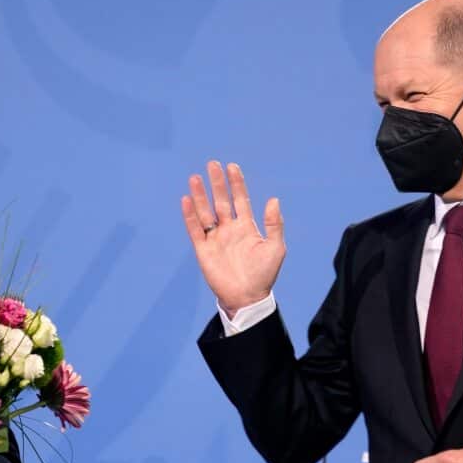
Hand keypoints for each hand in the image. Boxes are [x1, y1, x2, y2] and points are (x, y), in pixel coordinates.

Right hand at [181, 161, 285, 314]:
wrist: (247, 297)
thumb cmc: (264, 274)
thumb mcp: (276, 248)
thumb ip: (274, 224)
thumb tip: (273, 200)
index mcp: (247, 227)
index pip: (240, 200)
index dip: (236, 183)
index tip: (232, 167)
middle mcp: (229, 230)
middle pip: (221, 201)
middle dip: (217, 183)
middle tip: (212, 164)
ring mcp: (215, 239)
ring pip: (205, 212)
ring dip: (200, 195)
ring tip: (195, 177)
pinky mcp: (203, 250)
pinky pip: (195, 229)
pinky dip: (190, 216)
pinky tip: (186, 200)